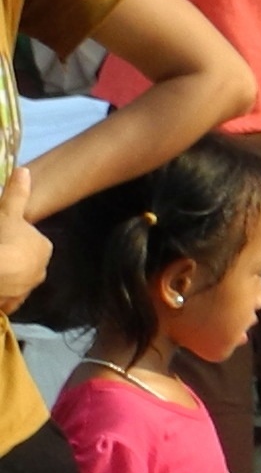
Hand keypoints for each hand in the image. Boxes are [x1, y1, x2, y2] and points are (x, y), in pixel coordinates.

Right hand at [0, 169, 45, 320]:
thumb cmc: (4, 240)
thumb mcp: (8, 213)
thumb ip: (16, 194)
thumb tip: (23, 170)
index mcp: (43, 247)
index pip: (29, 241)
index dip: (12, 238)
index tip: (1, 237)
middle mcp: (40, 270)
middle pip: (22, 262)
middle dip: (9, 259)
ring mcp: (26, 288)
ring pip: (14, 280)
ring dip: (4, 278)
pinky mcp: (11, 302)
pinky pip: (5, 299)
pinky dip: (0, 295)